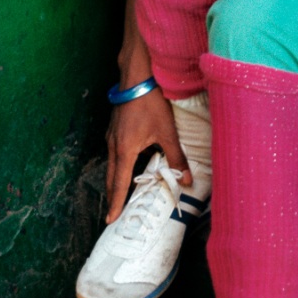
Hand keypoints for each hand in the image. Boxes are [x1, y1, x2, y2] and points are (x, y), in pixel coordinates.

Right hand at [105, 0, 191, 221]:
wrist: (137, 77)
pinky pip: (114, 152)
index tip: (111, 220)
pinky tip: (124, 164)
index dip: (117, 202)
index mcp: (125, 150)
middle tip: (112, 213)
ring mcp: (111, 135)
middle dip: (113, 195)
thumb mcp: (167, 131)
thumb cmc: (151, 103)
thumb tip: (186, 180)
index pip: (120, 183)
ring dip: (114, 180)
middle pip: (112, 176)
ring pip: (112, 164)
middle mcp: (114, 145)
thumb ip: (176, 157)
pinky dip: (117, 164)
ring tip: (117, 193)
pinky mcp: (114, 127)